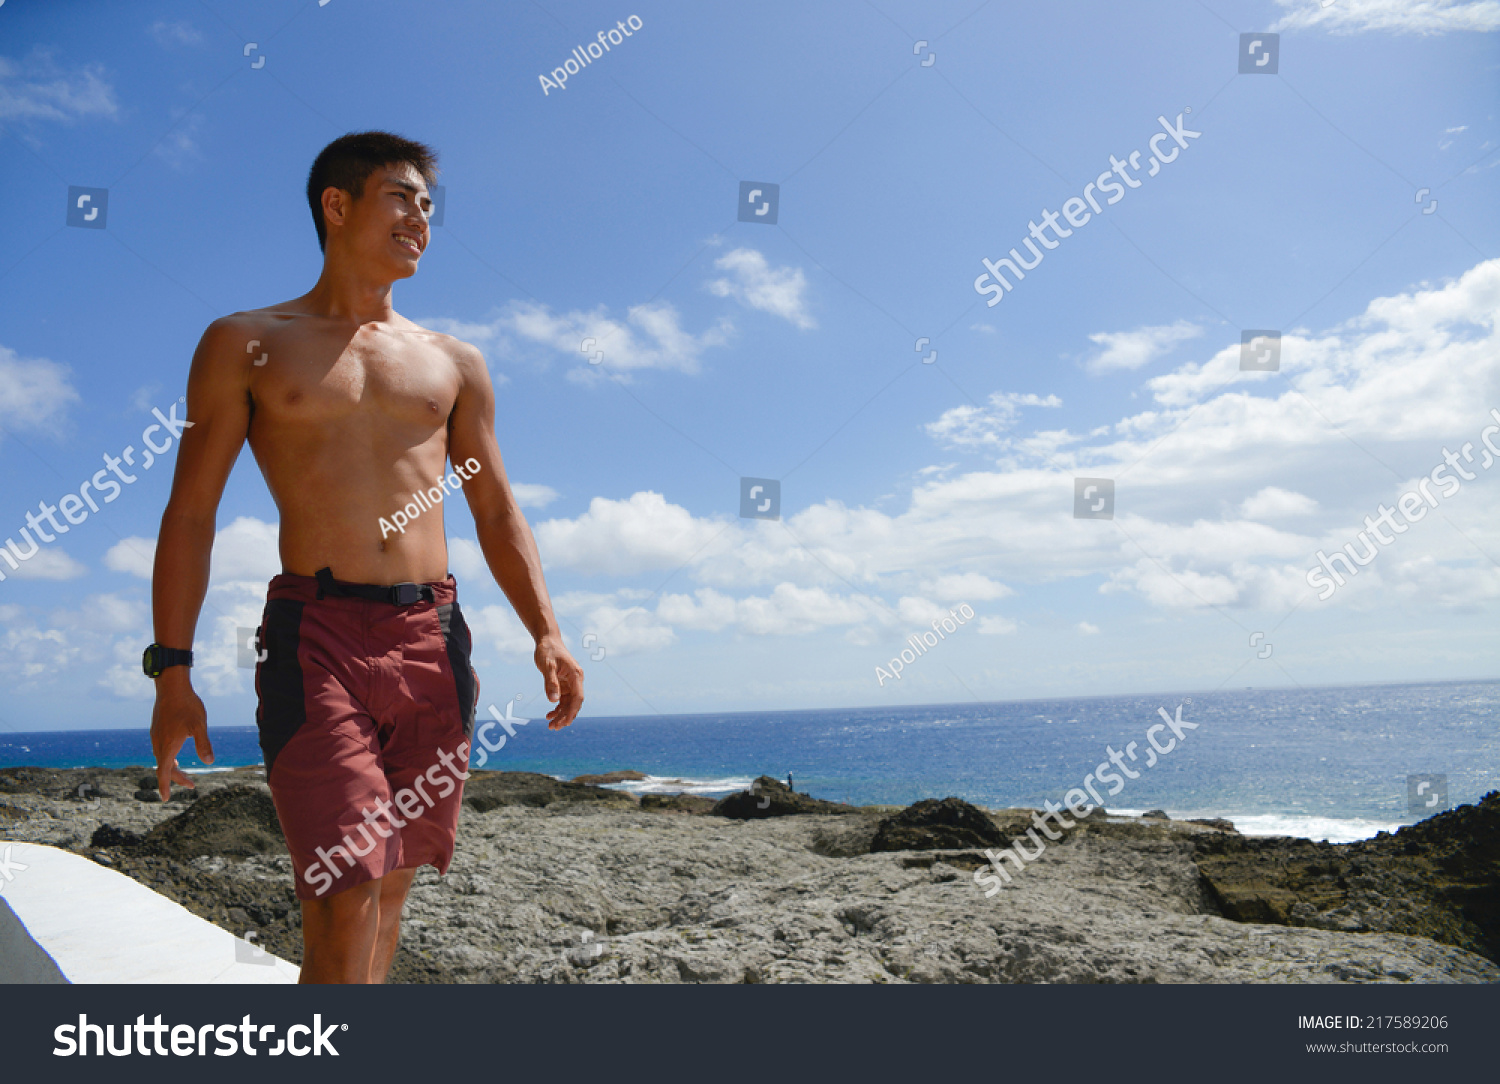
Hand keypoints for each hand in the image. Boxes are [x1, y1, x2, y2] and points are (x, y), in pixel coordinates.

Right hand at [150, 670, 213, 800]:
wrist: (172, 687)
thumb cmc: (187, 705)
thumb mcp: (199, 725)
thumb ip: (203, 744)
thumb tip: (209, 762)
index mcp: (168, 746)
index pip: (164, 772)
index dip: (165, 786)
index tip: (166, 799)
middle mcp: (158, 743)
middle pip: (165, 768)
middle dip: (177, 778)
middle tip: (192, 785)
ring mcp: (156, 736)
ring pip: (162, 758)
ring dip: (172, 768)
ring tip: (184, 773)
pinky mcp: (157, 729)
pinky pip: (160, 750)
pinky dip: (168, 758)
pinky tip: (175, 756)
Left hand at [535, 634, 583, 729]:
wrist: (547, 640)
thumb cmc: (548, 650)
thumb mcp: (547, 666)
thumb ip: (550, 683)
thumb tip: (553, 701)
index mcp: (575, 675)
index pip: (577, 698)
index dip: (572, 712)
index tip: (565, 723)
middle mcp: (575, 680)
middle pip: (573, 703)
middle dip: (565, 716)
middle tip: (554, 728)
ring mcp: (570, 683)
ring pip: (568, 703)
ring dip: (560, 715)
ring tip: (550, 725)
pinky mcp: (563, 683)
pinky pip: (562, 699)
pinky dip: (557, 708)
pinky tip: (549, 715)